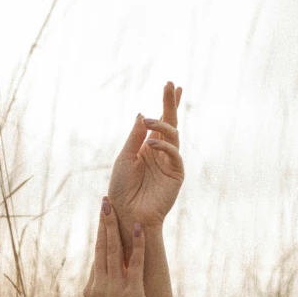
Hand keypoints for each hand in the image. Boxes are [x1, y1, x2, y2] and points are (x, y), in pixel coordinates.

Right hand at [83, 197, 150, 296]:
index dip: (99, 236)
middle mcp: (99, 285)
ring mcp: (114, 287)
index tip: (102, 219)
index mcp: (91, 290)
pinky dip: (136, 244)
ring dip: (113, 226)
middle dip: (102, 223)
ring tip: (112, 207)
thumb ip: (102, 295)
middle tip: (104, 203)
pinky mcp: (131, 290)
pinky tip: (138, 228)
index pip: (96, 257)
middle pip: (100, 247)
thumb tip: (104, 282)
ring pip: (112, 250)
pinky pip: (134, 262)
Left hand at [108, 82, 183, 243]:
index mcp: (148, 146)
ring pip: (173, 135)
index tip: (171, 85)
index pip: (160, 121)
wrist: (126, 212)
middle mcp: (161, 151)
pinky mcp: (176, 174)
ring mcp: (170, 162)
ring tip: (148, 120)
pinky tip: (151, 143)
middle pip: (170, 122)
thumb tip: (142, 113)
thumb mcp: (125, 156)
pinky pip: (174, 154)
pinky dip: (164, 146)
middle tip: (171, 85)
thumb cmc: (121, 187)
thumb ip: (135, 136)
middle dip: (171, 103)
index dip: (167, 103)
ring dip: (162, 125)